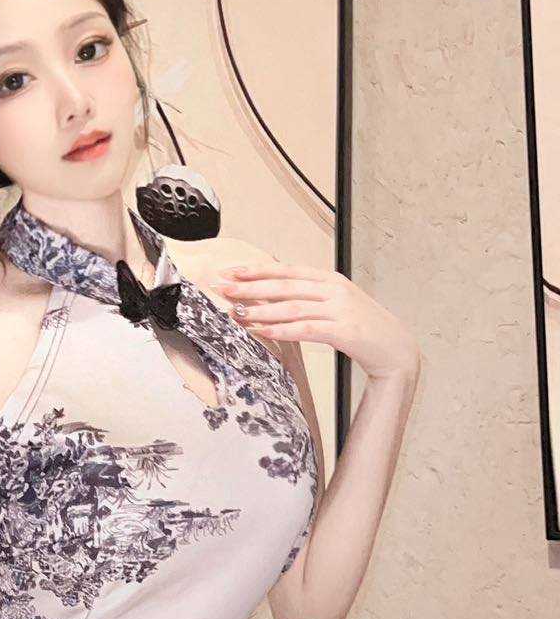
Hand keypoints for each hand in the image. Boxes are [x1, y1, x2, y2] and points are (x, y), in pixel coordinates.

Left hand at [212, 260, 420, 382]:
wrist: (396, 348)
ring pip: (291, 307)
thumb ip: (309, 296)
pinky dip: (281, 330)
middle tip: (222, 288)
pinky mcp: (345, 330)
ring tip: (235, 314)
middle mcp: (333, 289)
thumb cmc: (362, 327)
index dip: (256, 270)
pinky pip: (306, 329)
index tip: (230, 272)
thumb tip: (272, 294)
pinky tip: (262, 332)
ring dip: (260, 310)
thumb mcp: (336, 303)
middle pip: (284, 285)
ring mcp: (340, 309)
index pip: (286, 270)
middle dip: (250, 287)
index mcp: (329, 279)